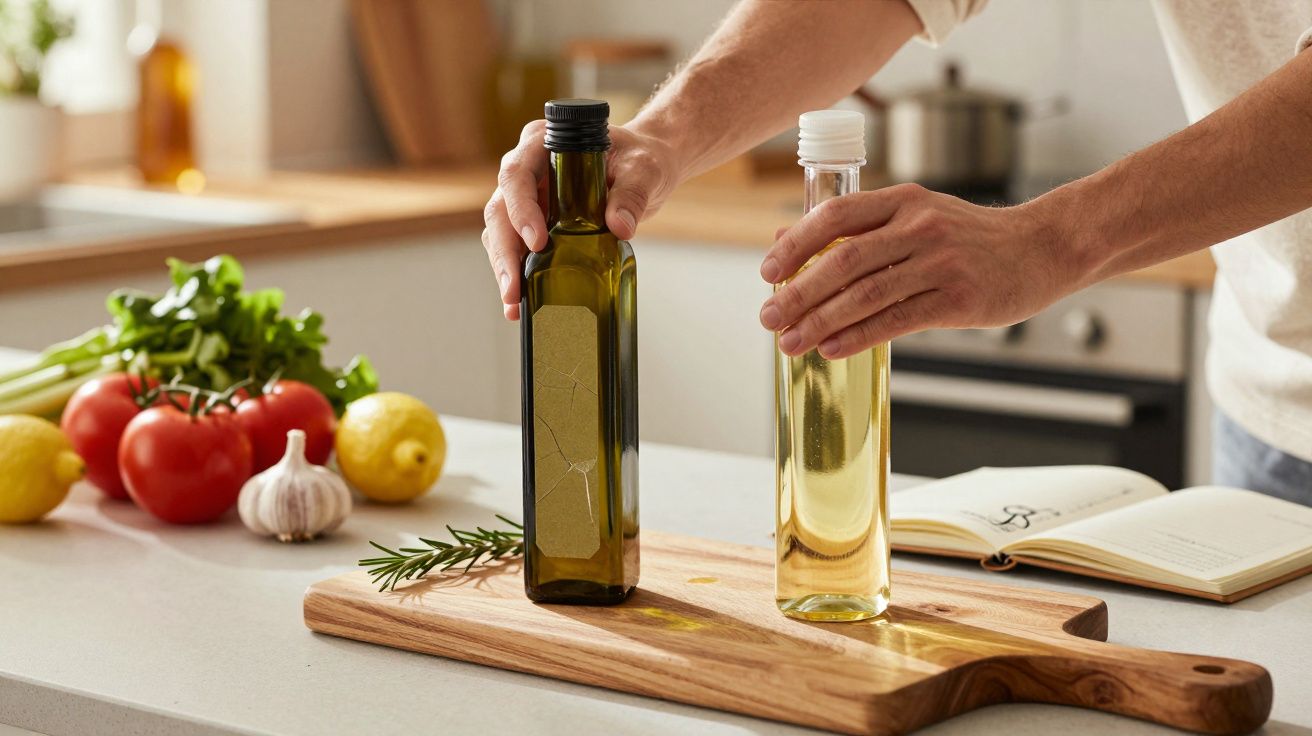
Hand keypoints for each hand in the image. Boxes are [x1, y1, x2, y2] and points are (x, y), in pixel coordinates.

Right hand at [482, 121, 680, 319]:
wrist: (645, 169)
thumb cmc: (641, 159)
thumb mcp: (644, 171)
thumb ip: (632, 194)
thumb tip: (621, 228)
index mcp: (544, 143)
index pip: (517, 174)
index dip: (521, 209)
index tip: (537, 242)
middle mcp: (527, 168)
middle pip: (500, 209)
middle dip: (504, 251)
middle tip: (514, 288)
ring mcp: (527, 196)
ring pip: (500, 231)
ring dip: (504, 268)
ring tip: (514, 303)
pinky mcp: (534, 221)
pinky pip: (515, 247)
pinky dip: (517, 274)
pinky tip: (520, 303)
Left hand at [759, 183, 1079, 358]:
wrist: (1042, 249)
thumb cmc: (970, 238)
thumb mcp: (915, 215)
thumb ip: (857, 226)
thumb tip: (785, 237)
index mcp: (903, 201)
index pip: (835, 216)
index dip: (796, 245)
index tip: (768, 272)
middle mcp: (919, 227)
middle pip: (844, 260)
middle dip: (799, 293)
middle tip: (769, 317)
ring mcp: (940, 263)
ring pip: (866, 294)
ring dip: (820, 321)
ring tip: (790, 342)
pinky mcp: (958, 299)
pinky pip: (896, 320)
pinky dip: (858, 336)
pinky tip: (831, 349)